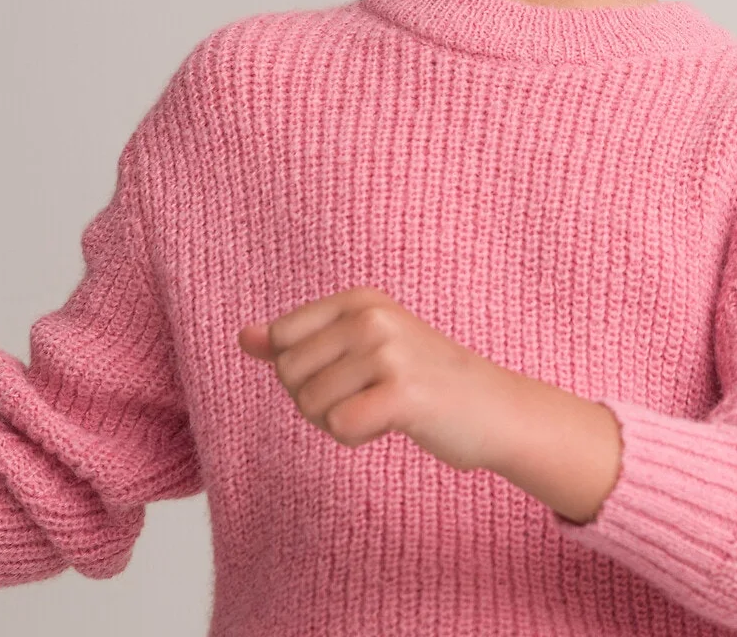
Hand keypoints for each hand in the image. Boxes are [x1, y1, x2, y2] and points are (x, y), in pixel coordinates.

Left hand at [238, 286, 513, 472]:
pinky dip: (359, 437)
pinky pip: (340, 427)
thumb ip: (299, 341)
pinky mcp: (402, 392)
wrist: (493, 408)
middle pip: (290, 374)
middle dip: (318, 400)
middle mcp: (371, 317)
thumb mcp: (359, 346)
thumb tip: (243, 336)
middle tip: (367, 396)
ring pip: (311, 405)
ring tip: (383, 407)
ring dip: (341, 420)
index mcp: (358, 299)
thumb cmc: (421, 378)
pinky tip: (393, 423)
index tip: (348, 373)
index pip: (281, 338)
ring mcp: (388, 351)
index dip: (303, 372)